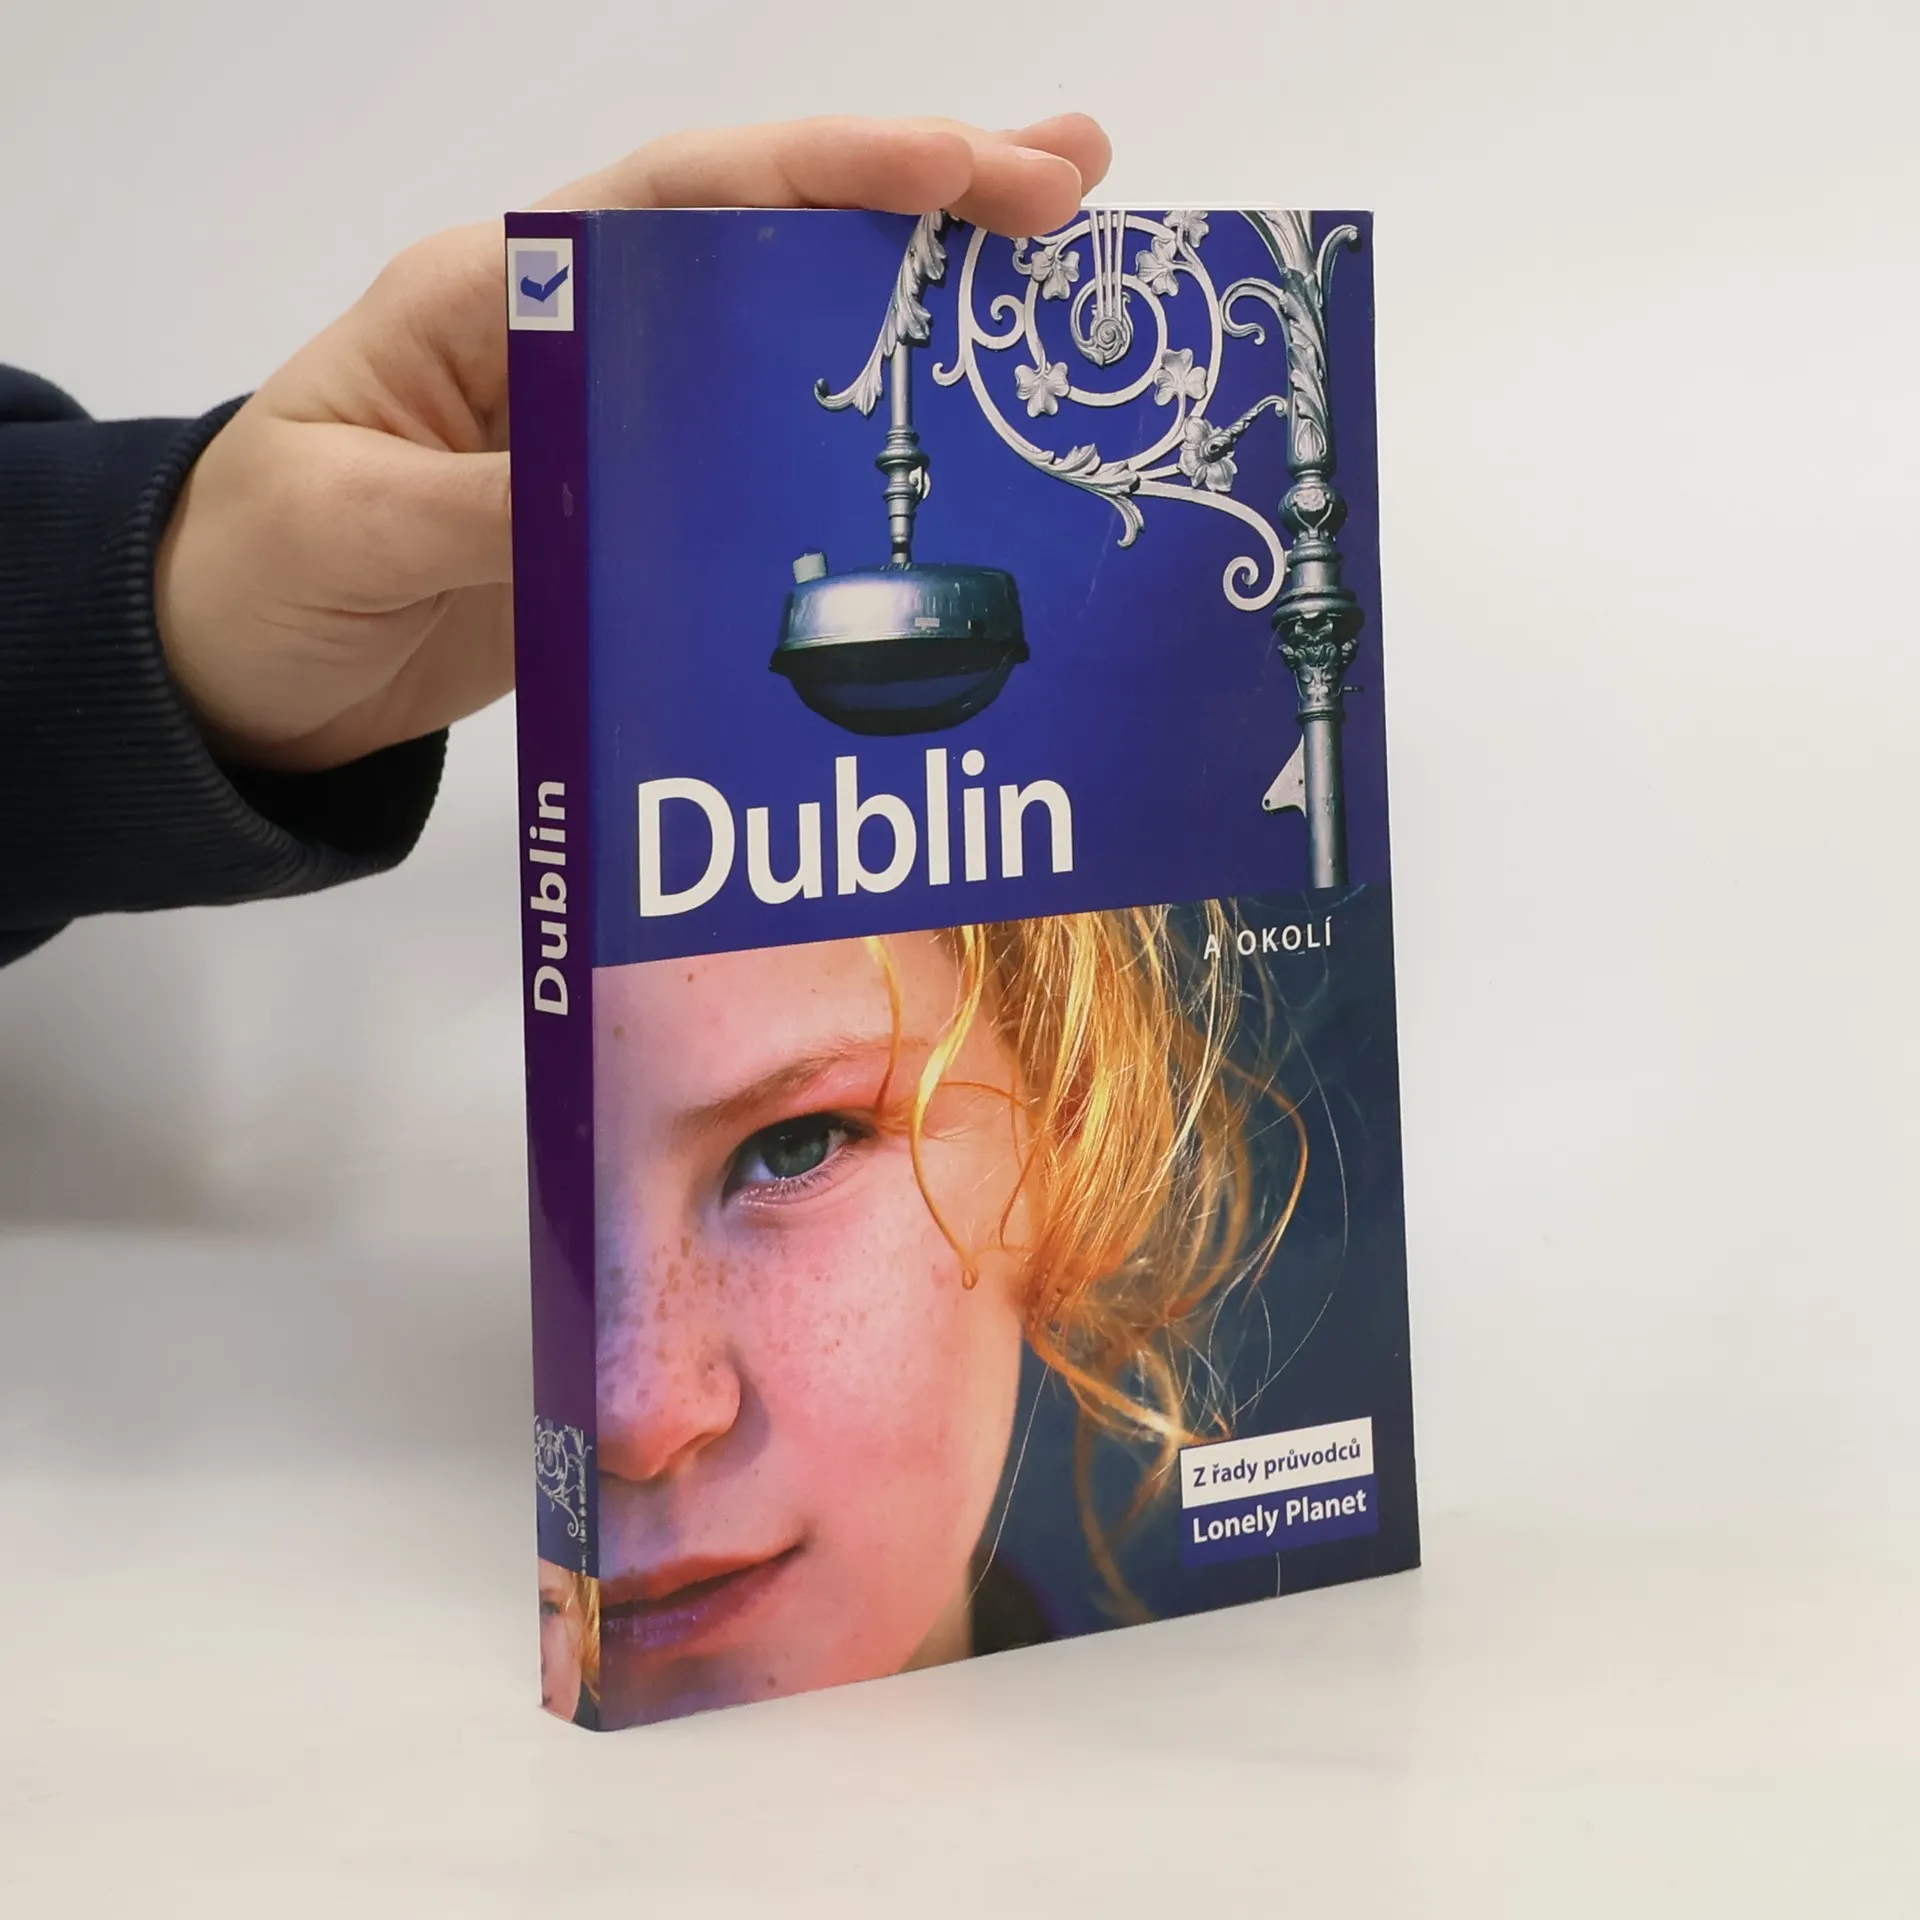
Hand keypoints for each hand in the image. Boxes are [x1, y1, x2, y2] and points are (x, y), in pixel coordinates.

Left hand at [156, 113, 1111, 771]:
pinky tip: (955, 440)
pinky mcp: (646, 512)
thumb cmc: (262, 563)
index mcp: (504, 292)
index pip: (690, 203)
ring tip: (1052, 287)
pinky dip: (869, 437)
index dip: (834, 175)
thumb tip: (612, 501)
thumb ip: (491, 503)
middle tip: (1074, 180)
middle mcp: (585, 337)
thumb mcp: (356, 523)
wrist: (245, 668)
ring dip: (919, 310)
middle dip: (923, 202)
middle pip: (771, 242)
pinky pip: (774, 458)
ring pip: (792, 341)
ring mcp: (625, 426)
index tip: (969, 167)